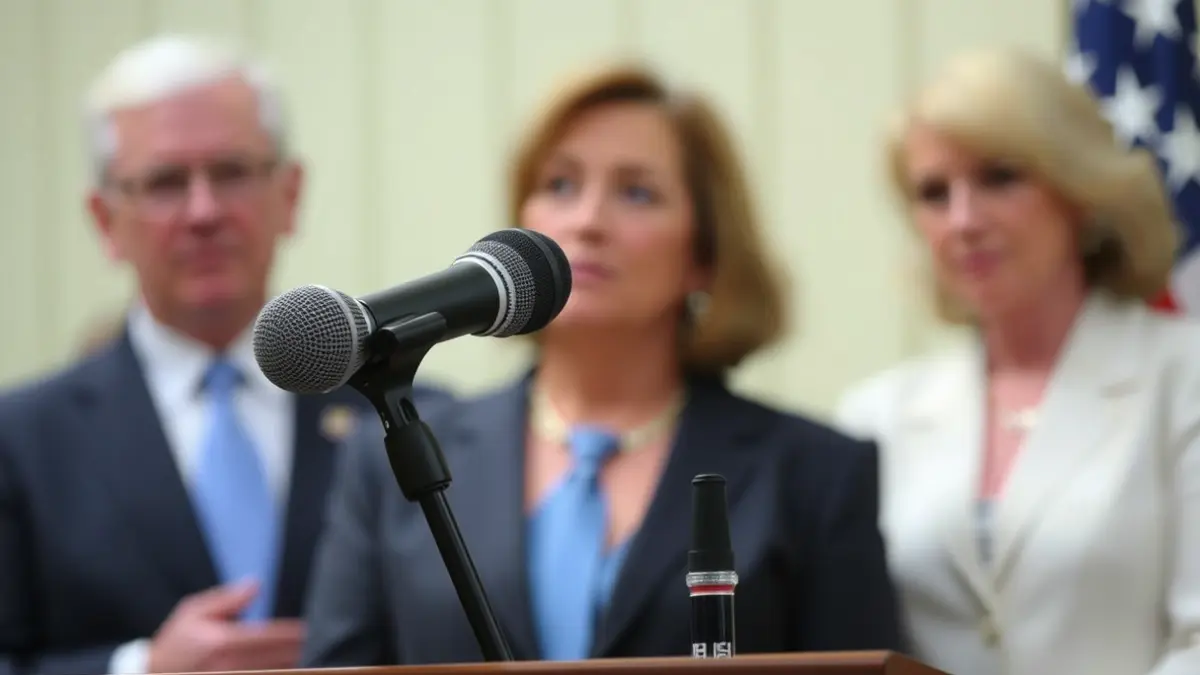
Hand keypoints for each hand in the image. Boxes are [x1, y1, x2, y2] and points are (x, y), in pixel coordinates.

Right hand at [146, 581, 304, 672]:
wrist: (153, 672)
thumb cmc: (177, 641)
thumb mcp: (194, 611)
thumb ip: (227, 598)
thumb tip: (256, 585)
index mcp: (222, 641)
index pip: (270, 637)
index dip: (294, 633)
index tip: (311, 627)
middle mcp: (228, 665)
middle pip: (278, 659)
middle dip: (300, 649)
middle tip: (321, 639)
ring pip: (274, 672)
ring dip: (294, 664)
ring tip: (312, 654)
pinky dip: (278, 671)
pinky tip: (290, 665)